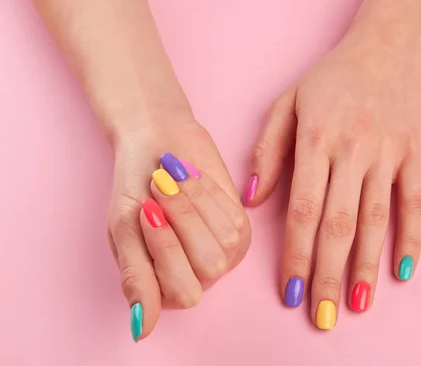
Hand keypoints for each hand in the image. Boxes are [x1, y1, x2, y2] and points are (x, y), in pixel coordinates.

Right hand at [107, 113, 250, 340]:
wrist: (155, 144)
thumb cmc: (135, 188)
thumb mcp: (124, 230)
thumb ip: (135, 277)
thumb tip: (140, 330)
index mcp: (165, 285)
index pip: (183, 292)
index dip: (166, 248)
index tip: (145, 210)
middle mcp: (199, 275)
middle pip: (209, 266)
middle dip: (183, 220)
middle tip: (160, 190)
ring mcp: (224, 252)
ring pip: (225, 240)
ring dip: (195, 202)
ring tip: (174, 181)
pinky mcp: (241, 225)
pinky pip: (235, 217)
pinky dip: (210, 193)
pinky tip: (193, 180)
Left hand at [246, 30, 420, 328]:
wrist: (389, 46)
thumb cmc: (332, 77)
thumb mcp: (287, 102)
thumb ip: (268, 149)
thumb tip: (252, 199)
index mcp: (316, 138)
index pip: (302, 209)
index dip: (294, 255)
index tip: (288, 292)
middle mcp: (353, 149)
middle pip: (338, 224)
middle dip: (327, 274)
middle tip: (323, 316)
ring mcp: (389, 153)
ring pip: (376, 219)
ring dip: (366, 266)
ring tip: (358, 305)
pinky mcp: (417, 154)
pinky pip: (416, 202)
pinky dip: (412, 238)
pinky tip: (402, 271)